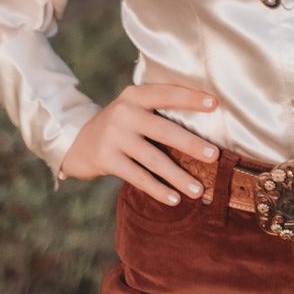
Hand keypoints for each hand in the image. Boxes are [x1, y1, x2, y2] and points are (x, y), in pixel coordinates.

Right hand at [60, 83, 222, 204]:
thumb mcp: (133, 108)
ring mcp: (113, 136)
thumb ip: (158, 112)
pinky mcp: (106, 159)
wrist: (78, 142)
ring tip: (199, 190)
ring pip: (153, 159)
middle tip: (215, 156)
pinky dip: (158, 189)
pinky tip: (174, 199)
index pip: (166, 93)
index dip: (190, 98)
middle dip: (191, 144)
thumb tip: (205, 131)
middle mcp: (124, 113)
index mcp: (135, 95)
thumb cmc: (121, 126)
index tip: (215, 104)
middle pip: (164, 130)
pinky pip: (138, 177)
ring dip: (178, 176)